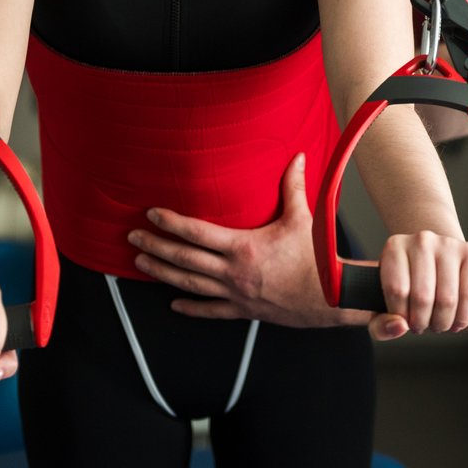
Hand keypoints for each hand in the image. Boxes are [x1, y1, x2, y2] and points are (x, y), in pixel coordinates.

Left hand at [129, 153, 361, 327]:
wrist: (334, 298)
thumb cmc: (318, 259)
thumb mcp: (303, 218)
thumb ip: (293, 186)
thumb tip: (296, 156)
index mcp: (243, 247)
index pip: (196, 232)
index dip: (171, 222)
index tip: (151, 214)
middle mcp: (233, 273)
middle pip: (184, 259)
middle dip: (156, 247)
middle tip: (133, 239)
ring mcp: (236, 294)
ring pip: (190, 284)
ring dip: (162, 273)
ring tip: (142, 264)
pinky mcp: (244, 311)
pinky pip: (211, 311)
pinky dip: (190, 308)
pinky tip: (174, 304)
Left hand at [369, 232, 467, 339]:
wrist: (438, 266)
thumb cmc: (409, 288)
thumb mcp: (386, 306)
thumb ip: (381, 325)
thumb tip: (400, 326)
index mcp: (395, 246)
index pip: (396, 290)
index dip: (401, 316)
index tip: (405, 322)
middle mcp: (422, 240)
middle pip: (422, 296)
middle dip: (423, 322)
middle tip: (423, 327)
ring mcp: (449, 244)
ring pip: (446, 299)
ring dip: (443, 322)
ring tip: (439, 325)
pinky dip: (463, 317)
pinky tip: (457, 322)